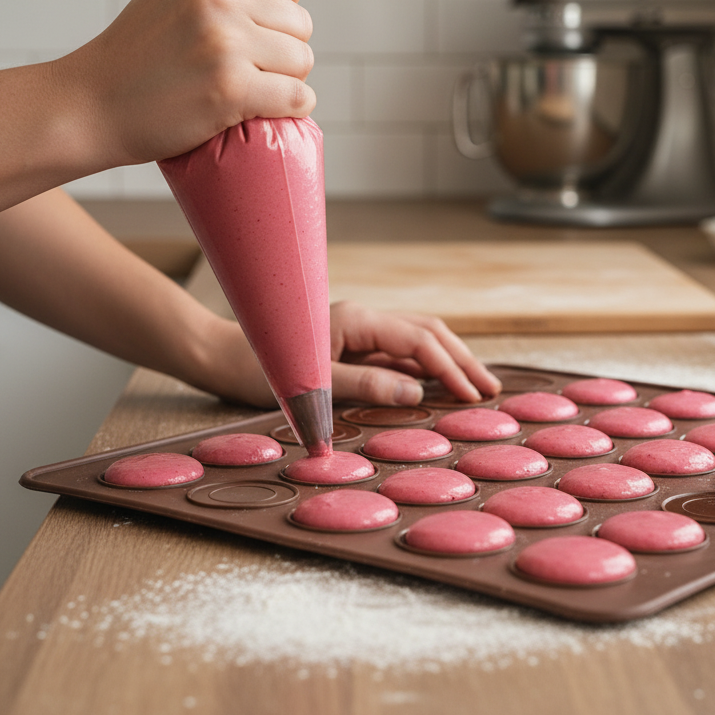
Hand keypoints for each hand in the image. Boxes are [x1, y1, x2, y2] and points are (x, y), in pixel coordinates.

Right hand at [60, 0, 321, 169]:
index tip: (239, 35)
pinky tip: (257, 110)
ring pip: (303, 62)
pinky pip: (299, 97)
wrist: (91, 103)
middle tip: (238, 69)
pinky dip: (289, 110)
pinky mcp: (231, 87)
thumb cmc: (143, 52)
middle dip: (280, 52)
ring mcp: (225, 40)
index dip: (274, 17)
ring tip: (242, 88)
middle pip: (301, 25)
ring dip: (283, 82)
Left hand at [198, 302, 500, 408]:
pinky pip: (400, 349)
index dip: (451, 369)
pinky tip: (439, 383)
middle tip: (491, 390)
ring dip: (449, 359)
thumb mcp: (313, 385)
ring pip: (418, 337)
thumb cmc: (260, 369)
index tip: (473, 397)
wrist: (223, 355)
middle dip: (462, 359)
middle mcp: (364, 318)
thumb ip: (366, 387)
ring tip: (475, 385)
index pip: (420, 342)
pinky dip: (426, 365)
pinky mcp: (353, 340)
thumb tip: (417, 394)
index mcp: (357, 321)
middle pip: (429, 331)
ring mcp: (359, 327)